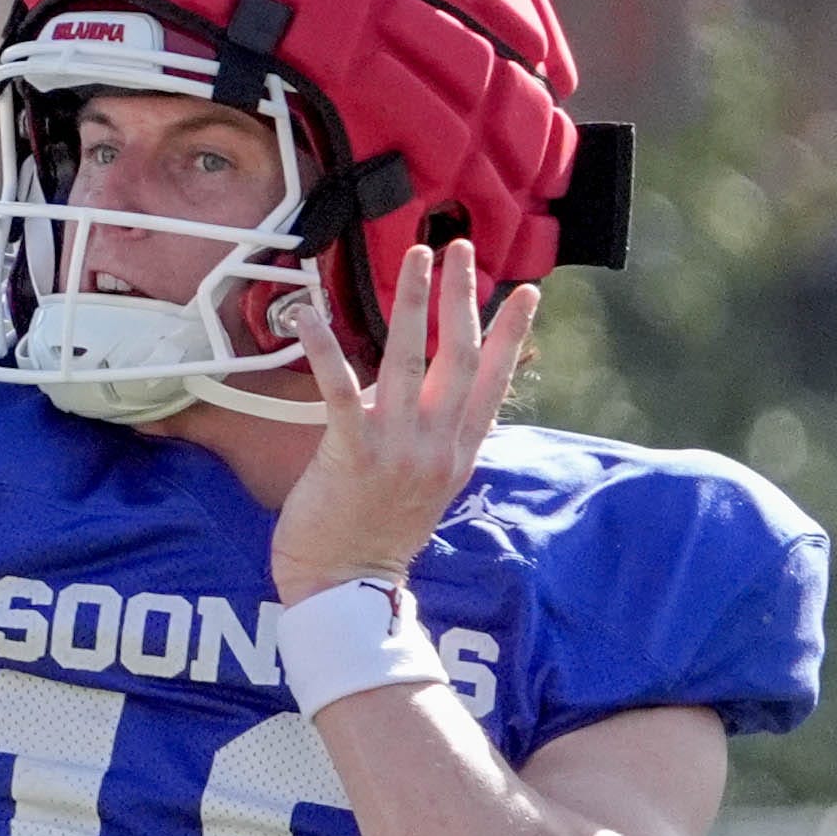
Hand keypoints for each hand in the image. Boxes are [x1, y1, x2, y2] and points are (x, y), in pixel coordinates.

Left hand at [274, 241, 536, 606]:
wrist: (346, 587)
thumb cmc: (375, 536)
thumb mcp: (425, 485)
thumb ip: (432, 439)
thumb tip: (426, 394)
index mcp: (459, 451)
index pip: (495, 381)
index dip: (513, 334)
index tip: (526, 292)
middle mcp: (438, 445)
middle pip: (461, 356)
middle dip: (463, 297)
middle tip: (460, 248)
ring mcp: (399, 447)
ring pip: (411, 359)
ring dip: (413, 302)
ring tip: (417, 256)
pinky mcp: (352, 452)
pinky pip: (341, 389)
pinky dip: (326, 348)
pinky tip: (310, 313)